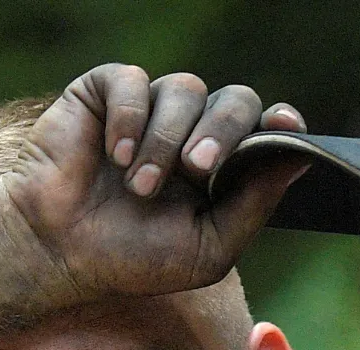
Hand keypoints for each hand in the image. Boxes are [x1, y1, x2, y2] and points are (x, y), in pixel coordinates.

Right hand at [0, 64, 309, 305]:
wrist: (59, 252)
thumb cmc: (131, 257)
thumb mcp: (208, 248)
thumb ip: (254, 204)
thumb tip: (299, 156)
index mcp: (221, 167)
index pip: (263, 128)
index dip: (278, 122)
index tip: (283, 125)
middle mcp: (191, 131)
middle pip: (235, 101)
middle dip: (222, 133)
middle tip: (197, 169)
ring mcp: (151, 109)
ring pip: (186, 90)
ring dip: (166, 139)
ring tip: (140, 186)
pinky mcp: (107, 93)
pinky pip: (134, 80)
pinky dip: (130, 117)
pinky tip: (115, 154)